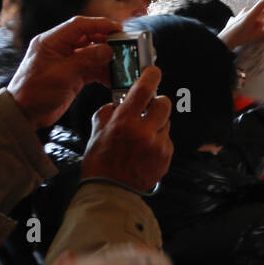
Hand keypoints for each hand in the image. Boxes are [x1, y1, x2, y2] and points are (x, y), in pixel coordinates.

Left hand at [7, 15, 120, 130]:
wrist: (24, 114)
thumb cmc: (33, 92)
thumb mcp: (61, 74)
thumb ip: (86, 60)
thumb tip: (107, 49)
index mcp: (51, 41)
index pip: (79, 25)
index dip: (100, 24)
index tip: (118, 28)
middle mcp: (60, 48)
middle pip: (88, 38)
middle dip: (107, 42)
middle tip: (124, 46)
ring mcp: (67, 62)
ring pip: (92, 54)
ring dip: (107, 59)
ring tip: (121, 64)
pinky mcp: (72, 76)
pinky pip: (92, 69)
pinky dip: (103, 72)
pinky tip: (112, 78)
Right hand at [79, 65, 173, 190]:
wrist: (111, 193)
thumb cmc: (100, 163)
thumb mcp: (97, 132)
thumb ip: (108, 112)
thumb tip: (118, 101)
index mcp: (124, 122)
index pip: (144, 89)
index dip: (151, 76)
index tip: (153, 71)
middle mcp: (145, 132)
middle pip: (164, 103)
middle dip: (157, 102)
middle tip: (147, 108)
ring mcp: (158, 145)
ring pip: (166, 122)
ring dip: (157, 123)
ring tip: (142, 135)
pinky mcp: (166, 157)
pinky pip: (167, 139)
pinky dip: (158, 140)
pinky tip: (145, 150)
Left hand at [218, 0, 263, 50]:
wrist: (226, 39)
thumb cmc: (238, 37)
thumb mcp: (256, 37)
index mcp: (250, 15)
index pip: (263, 2)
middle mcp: (248, 10)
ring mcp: (245, 11)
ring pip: (261, 12)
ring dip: (263, 19)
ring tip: (258, 29)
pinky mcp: (244, 12)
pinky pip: (255, 13)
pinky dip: (258, 19)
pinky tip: (254, 27)